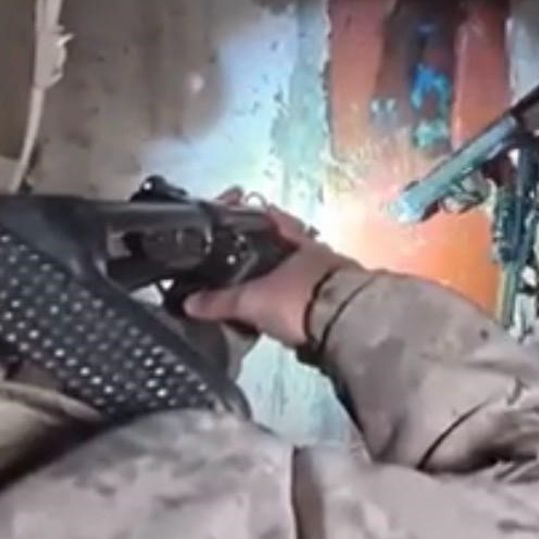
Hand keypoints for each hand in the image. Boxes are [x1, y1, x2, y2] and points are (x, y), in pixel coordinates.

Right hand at [183, 189, 361, 348]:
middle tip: (248, 266)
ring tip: (265, 296)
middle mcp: (317, 252)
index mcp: (295, 240)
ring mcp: (335, 274)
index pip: (272, 217)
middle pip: (289, 245)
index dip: (256, 214)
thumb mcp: (251, 302)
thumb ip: (220, 302)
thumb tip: (189, 303)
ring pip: (303, 271)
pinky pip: (315, 296)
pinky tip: (290, 315)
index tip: (242, 214)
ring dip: (287, 281)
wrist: (349, 325)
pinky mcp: (346, 300)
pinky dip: (301, 302)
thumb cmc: (298, 300)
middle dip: (270, 254)